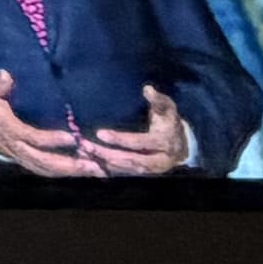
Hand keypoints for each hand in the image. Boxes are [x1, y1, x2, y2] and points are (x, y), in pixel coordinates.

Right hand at [0, 69, 96, 175]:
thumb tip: (5, 76)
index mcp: (9, 129)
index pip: (31, 137)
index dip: (50, 140)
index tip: (71, 137)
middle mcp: (16, 147)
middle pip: (42, 160)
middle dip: (67, 164)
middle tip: (92, 165)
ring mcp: (22, 156)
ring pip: (46, 169)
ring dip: (69, 171)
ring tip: (94, 170)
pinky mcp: (28, 161)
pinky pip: (45, 171)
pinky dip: (63, 173)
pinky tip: (82, 171)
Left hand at [78, 87, 200, 175]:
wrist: (181, 145)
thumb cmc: (169, 122)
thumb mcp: (167, 110)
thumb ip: (158, 100)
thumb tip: (147, 89)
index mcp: (164, 143)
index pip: (140, 143)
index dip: (121, 140)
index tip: (100, 133)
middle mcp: (158, 161)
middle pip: (131, 161)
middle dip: (107, 155)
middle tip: (85, 146)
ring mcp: (149, 171)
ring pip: (124, 170)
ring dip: (102, 163)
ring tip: (82, 153)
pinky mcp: (139, 174)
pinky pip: (120, 174)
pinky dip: (103, 169)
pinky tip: (86, 162)